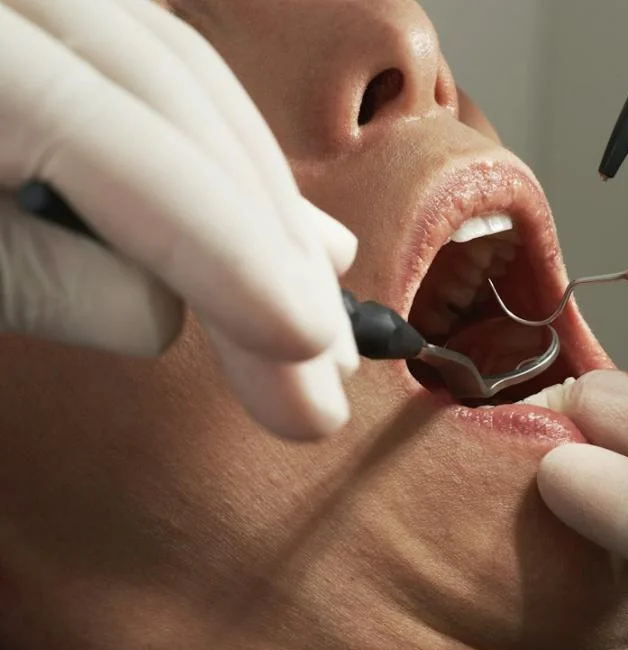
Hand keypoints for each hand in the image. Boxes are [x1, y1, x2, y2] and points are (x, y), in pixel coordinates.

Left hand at [0, 0, 357, 439]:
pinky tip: (276, 214)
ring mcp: (52, 2)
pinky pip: (160, 77)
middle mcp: (27, 2)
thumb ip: (26, 277)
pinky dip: (223, 157)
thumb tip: (161, 315)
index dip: (229, 255)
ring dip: (268, 207)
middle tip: (327, 365)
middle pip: (184, 112)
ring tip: (325, 302)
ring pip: (190, 88)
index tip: (305, 349)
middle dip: (270, 247)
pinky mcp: (66, 25)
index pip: (125, 153)